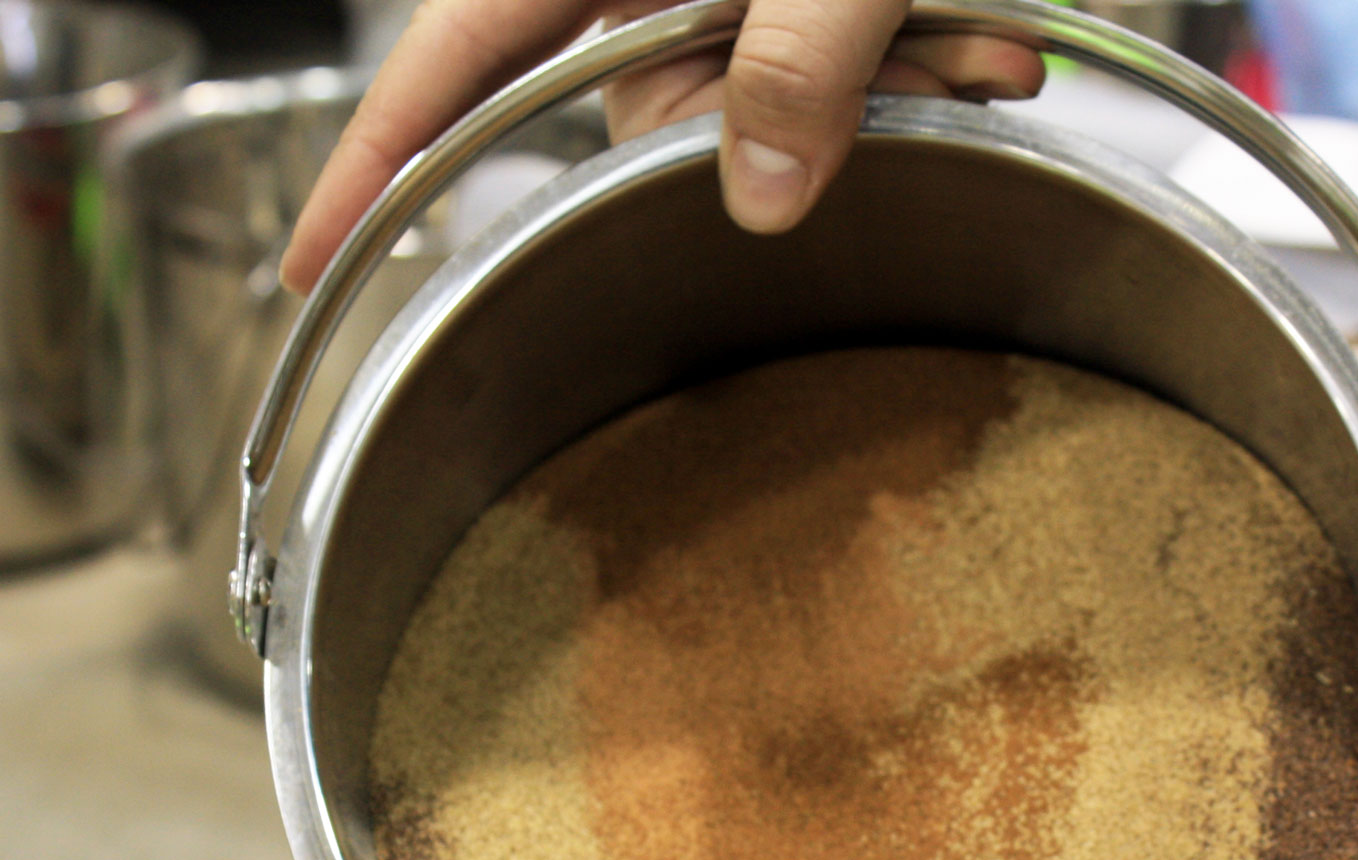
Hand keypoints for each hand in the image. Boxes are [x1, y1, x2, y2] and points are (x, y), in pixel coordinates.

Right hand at [280, 0, 1045, 292]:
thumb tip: (759, 198)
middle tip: (926, 91)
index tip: (315, 263)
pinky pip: (823, 74)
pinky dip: (915, 68)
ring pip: (766, 105)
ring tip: (983, 48)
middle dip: (799, 132)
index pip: (449, 62)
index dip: (375, 166)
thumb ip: (802, 58)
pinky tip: (988, 44)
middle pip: (659, 111)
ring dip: (892, 96)